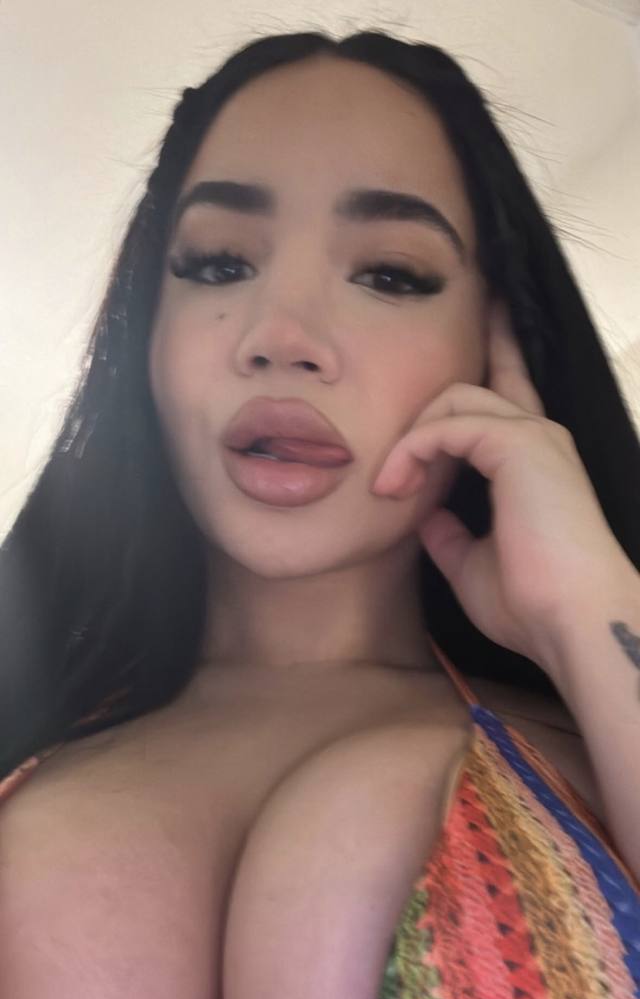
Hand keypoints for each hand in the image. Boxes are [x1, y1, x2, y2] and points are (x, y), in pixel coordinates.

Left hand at [371, 301, 632, 671]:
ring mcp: (533, 435)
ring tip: (388, 487)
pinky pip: (450, 424)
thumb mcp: (470, 562)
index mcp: (533, 461)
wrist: (570, 622)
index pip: (507, 391)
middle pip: (470, 385)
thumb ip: (448, 531)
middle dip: (422, 407)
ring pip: (454, 397)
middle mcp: (537, 436)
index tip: (471, 322)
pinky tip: (398, 484)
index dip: (490, 354)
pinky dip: (416, 449)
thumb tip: (424, 514)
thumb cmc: (530, 602)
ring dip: (411, 438)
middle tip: (387, 473)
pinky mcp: (520, 442)